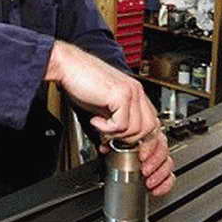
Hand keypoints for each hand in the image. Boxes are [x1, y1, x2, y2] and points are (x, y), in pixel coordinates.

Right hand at [46, 41, 174, 195]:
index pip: (152, 122)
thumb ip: (116, 120)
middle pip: (150, 128)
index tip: (136, 155)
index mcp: (135, 93)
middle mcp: (136, 91)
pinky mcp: (121, 95)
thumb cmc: (82, 82)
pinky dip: (107, 128)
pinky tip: (96, 120)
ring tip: (101, 128)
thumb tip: (118, 141)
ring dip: (117, 135)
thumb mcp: (104, 105)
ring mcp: (131, 92)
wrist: (69, 65)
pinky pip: (122, 124)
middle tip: (114, 146)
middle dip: (134, 144)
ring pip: (137, 129)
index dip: (146, 142)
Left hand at [99, 126, 174, 196]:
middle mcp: (153, 142)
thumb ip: (109, 142)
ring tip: (149, 182)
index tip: (142, 157)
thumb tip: (104, 147)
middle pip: (163, 148)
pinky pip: (170, 176)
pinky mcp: (161, 169)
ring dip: (160, 174)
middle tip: (145, 171)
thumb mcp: (111, 139)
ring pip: (168, 162)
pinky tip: (155, 190)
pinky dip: (165, 184)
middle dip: (155, 162)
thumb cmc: (117, 143)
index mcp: (142, 132)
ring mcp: (158, 156)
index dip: (149, 147)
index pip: (153, 135)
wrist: (118, 154)